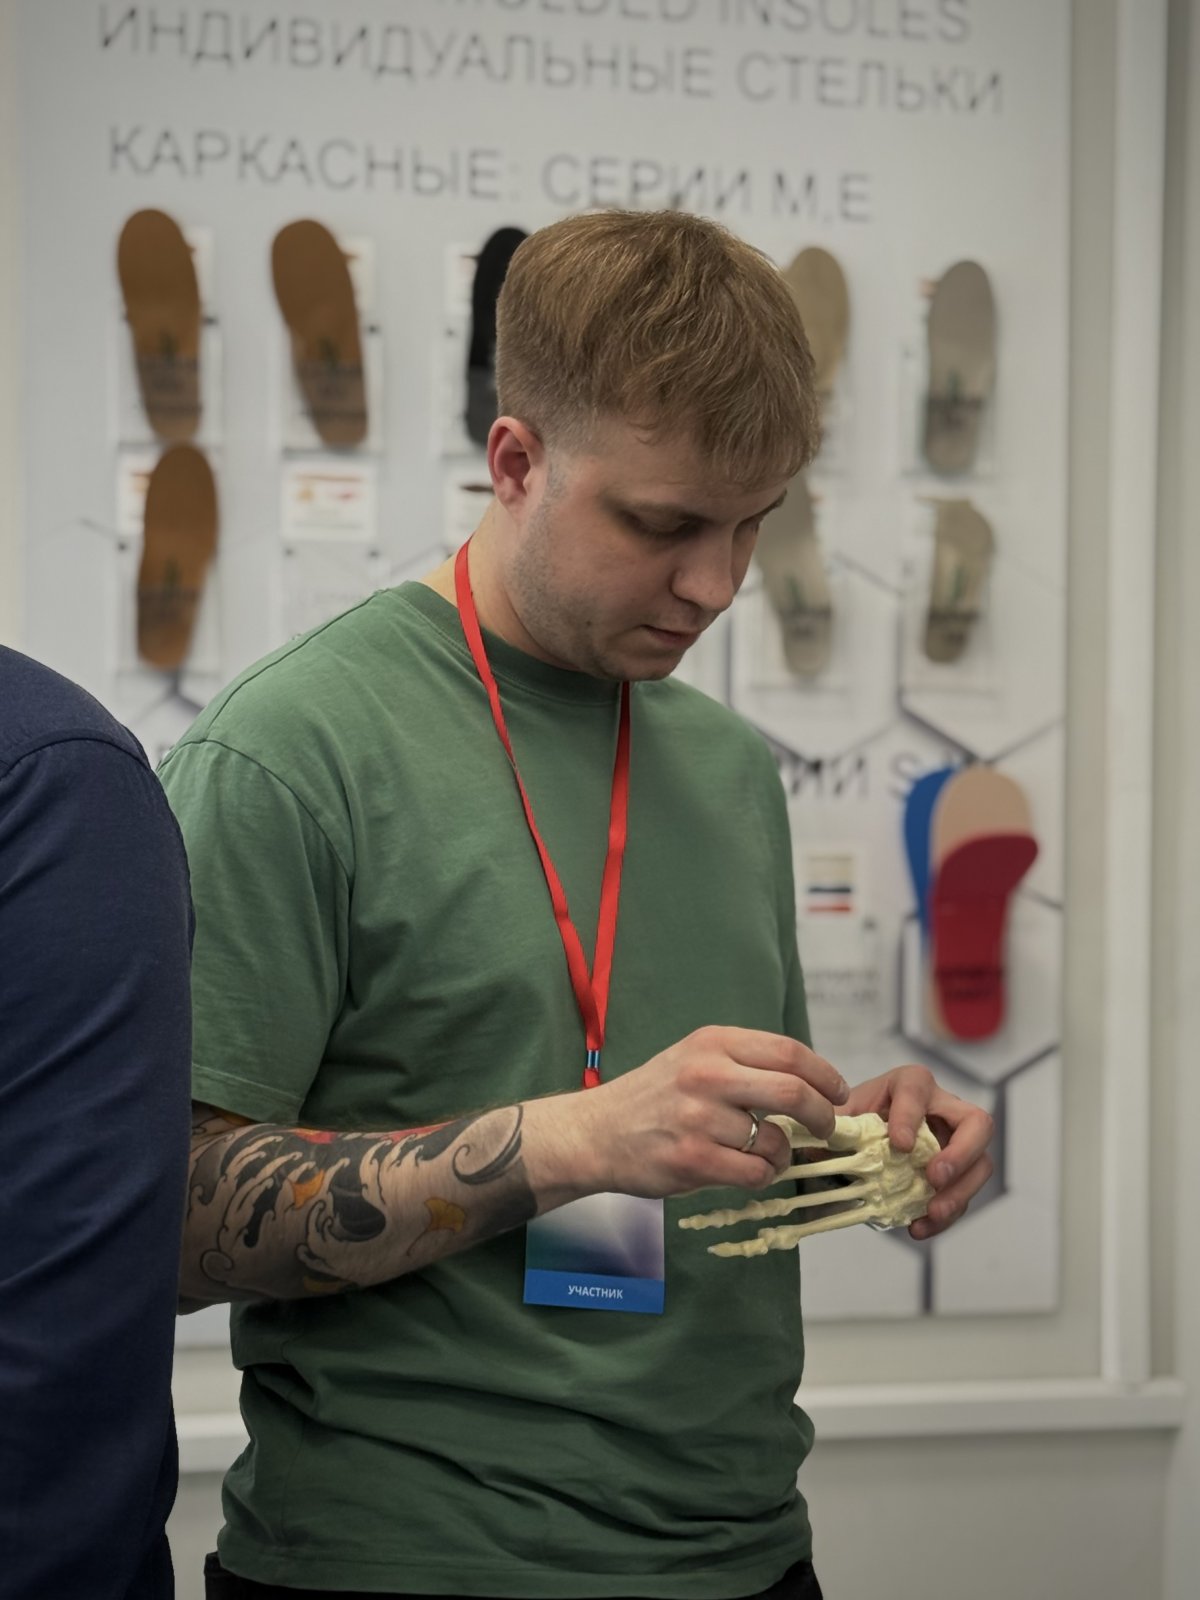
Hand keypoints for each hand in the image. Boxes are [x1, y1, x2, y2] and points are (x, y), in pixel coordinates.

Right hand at [534, 1026, 849, 1203]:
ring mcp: (698, 1118)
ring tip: (767, 1154)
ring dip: (782, 1153)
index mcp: (713, 1042)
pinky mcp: (692, 1159)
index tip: (838, 1092)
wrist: (596, 1132)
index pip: (789, 1052)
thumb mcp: (695, 1058)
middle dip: (822, 1115)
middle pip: (793, 1092)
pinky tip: (747, 1170)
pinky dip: (762, 1175)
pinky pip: (754, 1173)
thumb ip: (746, 1063)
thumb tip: (810, 1082)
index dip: (824, 1075)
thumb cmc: (654, 1096)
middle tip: (827, 1127)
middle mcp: (707, 1074)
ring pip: (774, 1141)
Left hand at [842, 1066, 993, 1239]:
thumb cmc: (852, 1122)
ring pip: (980, 1163)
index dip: (911, 1115)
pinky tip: (919, 1227)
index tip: (899, 1145)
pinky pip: (964, 1194)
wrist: (856, 1145)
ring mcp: (955, 1142)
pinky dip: (946, 1214)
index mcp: (908, 1085)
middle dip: (961, 1153)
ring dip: (960, 1192)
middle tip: (934, 1178)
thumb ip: (834, 1127)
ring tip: (932, 1212)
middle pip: (976, 1122)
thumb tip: (820, 1138)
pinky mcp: (956, 1173)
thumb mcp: (839, 1119)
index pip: (917, 1089)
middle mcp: (941, 1108)